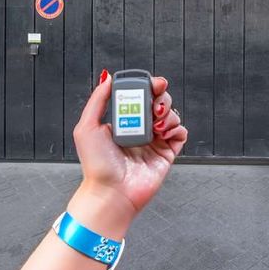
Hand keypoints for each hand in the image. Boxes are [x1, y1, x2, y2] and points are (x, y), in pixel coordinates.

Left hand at [69, 70, 187, 235]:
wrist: (110, 192)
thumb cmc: (96, 165)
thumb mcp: (88, 126)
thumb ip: (98, 99)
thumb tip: (107, 78)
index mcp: (123, 122)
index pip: (140, 97)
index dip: (149, 87)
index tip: (153, 83)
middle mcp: (140, 130)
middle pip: (159, 102)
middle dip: (161, 97)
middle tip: (156, 101)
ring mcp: (155, 141)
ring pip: (171, 115)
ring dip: (168, 112)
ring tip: (157, 122)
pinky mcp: (167, 153)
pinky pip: (180, 133)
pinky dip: (177, 128)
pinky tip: (164, 132)